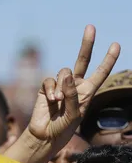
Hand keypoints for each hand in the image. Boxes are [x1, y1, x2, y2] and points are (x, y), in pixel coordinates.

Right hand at [4, 25, 119, 162]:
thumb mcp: (75, 114)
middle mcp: (74, 85)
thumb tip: (67, 74)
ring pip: (64, 71)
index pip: (100, 73)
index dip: (109, 59)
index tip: (116, 44)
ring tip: (59, 102)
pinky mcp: (46, 87)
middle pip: (82, 60)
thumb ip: (73, 94)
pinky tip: (51, 100)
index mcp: (87, 92)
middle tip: (91, 26)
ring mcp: (60, 85)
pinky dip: (51, 89)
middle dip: (87, 44)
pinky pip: (50, 80)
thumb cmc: (64, 128)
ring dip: (62, 86)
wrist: (45, 135)